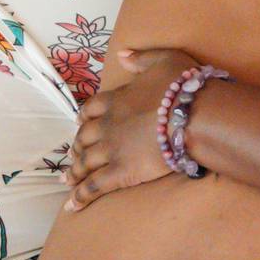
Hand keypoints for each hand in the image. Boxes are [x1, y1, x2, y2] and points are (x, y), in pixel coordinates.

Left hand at [65, 47, 198, 210]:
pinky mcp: (120, 172)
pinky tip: (71, 206)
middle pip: (83, 138)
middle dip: (76, 147)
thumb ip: (140, 58)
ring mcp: (111, 150)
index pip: (90, 109)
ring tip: (67, 181)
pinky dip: (80, 196)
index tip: (79, 124)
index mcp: (115, 100)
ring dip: (73, 172)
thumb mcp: (163, 59)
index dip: (84, 118)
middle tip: (73, 155)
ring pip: (84, 162)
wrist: (193, 115)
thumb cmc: (182, 87)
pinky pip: (94, 186)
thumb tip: (122, 54)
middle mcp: (107, 125)